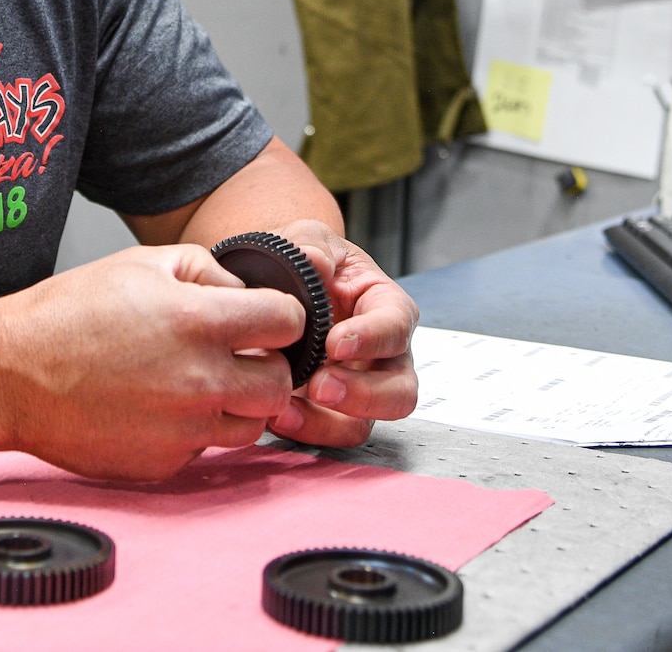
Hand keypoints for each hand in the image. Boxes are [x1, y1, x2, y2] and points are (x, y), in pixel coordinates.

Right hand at [0, 244, 306, 480]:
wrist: (11, 376)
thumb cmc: (68, 314)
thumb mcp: (141, 263)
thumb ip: (207, 270)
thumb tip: (244, 291)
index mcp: (200, 323)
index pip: (288, 322)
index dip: (281, 316)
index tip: (264, 318)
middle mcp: (201, 382)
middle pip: (280, 384)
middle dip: (267, 365)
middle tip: (237, 354)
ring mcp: (183, 430)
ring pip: (251, 425)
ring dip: (238, 403)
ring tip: (198, 382)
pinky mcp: (163, 464)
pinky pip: (204, 450)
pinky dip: (195, 431)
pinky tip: (161, 407)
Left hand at [262, 219, 419, 447]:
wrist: (272, 283)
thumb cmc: (302, 260)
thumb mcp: (306, 238)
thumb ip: (311, 243)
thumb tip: (313, 260)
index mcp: (385, 306)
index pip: (396, 326)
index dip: (372, 338)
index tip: (336, 343)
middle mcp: (382, 354)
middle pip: (400, 390)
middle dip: (364, 396)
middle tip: (322, 387)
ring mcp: (358, 388)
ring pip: (366, 423)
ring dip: (329, 423)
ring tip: (288, 410)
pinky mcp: (329, 411)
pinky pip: (329, 433)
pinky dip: (305, 431)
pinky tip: (276, 417)